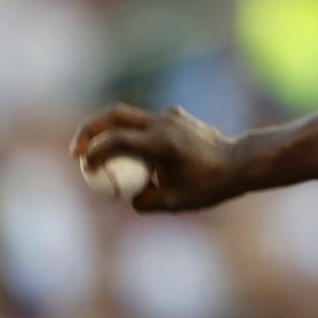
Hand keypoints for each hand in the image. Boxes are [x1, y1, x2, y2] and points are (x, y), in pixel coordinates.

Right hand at [70, 104, 243, 212]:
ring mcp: (170, 115)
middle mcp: (163, 123)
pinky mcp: (176, 115)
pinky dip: (134, 135)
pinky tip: (138, 157)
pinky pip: (147, 123)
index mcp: (161, 143)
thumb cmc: (210, 186)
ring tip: (102, 156)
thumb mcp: (173, 202)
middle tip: (76, 149)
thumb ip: (144, 201)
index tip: (84, 166)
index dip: (95, 152)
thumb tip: (125, 197)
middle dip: (89, 129)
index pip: (116, 141)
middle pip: (114, 115)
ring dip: (111, 132)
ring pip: (129, 117)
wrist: (242, 163)